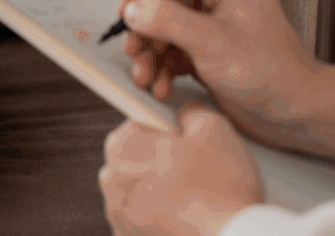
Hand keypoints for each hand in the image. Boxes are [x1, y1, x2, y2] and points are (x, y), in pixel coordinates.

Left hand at [98, 103, 262, 235]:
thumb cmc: (221, 190)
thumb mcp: (214, 129)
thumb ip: (191, 112)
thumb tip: (186, 114)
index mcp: (123, 147)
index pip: (138, 124)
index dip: (166, 131)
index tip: (185, 143)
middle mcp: (113, 184)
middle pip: (135, 159)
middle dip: (159, 161)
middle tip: (193, 171)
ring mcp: (120, 219)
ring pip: (139, 193)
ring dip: (159, 192)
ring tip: (194, 199)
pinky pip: (144, 222)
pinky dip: (162, 219)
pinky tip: (188, 219)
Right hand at [117, 0, 334, 163]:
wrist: (297, 116)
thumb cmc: (272, 73)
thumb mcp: (213, 42)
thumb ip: (169, 21)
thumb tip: (134, 8)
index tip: (123, 10)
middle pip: (163, 3)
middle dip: (144, 30)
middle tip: (132, 50)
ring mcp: (211, 26)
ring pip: (164, 30)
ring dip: (150, 55)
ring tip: (145, 76)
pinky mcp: (207, 52)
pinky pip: (173, 53)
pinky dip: (162, 69)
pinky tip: (161, 86)